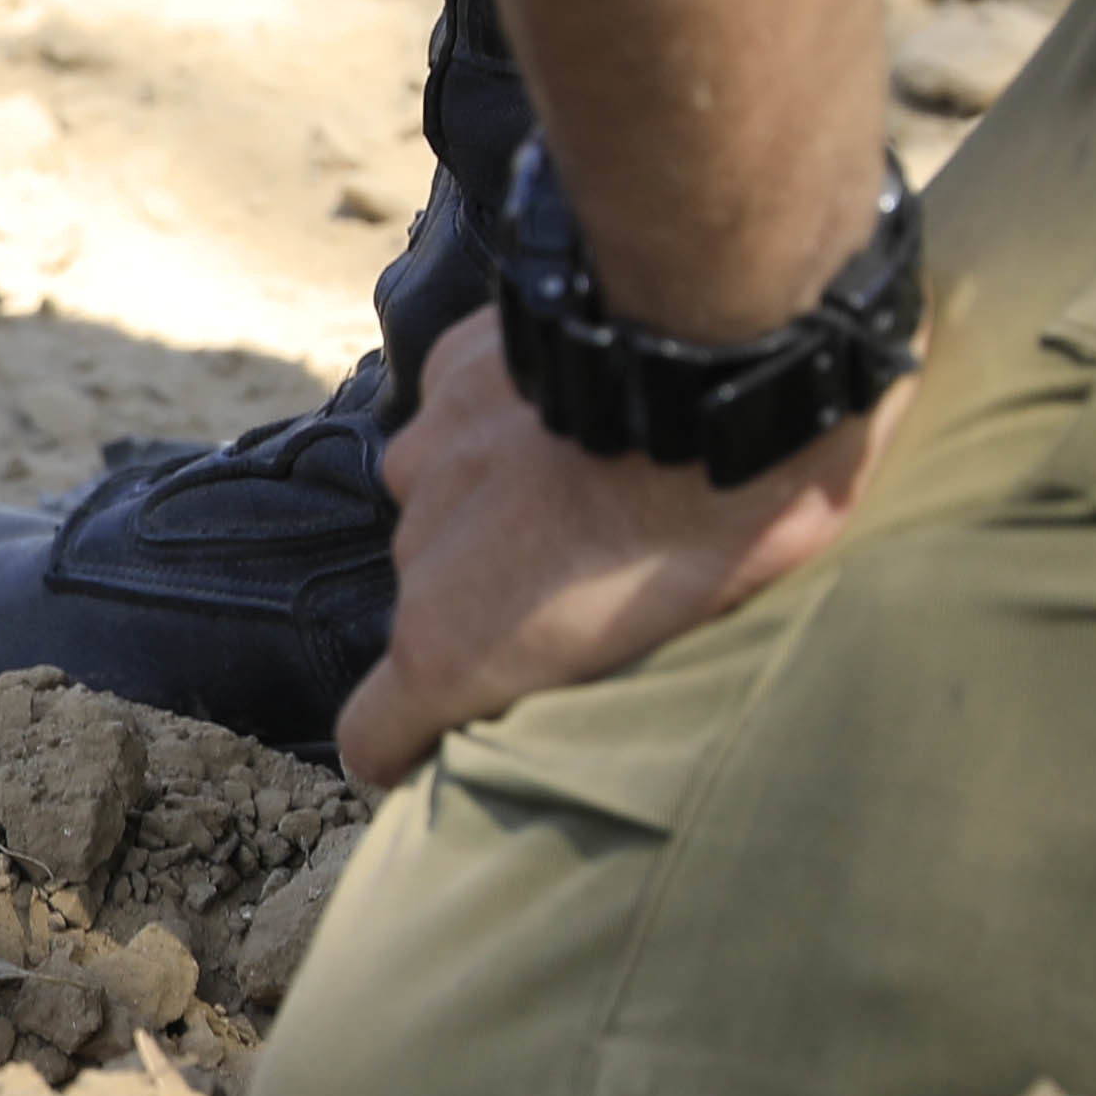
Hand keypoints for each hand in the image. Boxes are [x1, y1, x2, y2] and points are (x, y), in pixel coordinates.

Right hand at [335, 312, 878, 788]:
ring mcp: (428, 453)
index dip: (410, 746)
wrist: (722, 349)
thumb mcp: (676, 646)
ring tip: (599, 475)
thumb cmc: (724, 520)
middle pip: (435, 603)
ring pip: (449, 504)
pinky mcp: (452, 368)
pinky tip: (582, 406)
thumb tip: (568, 684)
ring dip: (503, 504)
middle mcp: (415, 551)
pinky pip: (466, 415)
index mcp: (451, 646)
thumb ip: (581, 675)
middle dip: (497, 599)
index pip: (370, 737)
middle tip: (596, 573)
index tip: (462, 733)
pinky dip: (509, 419)